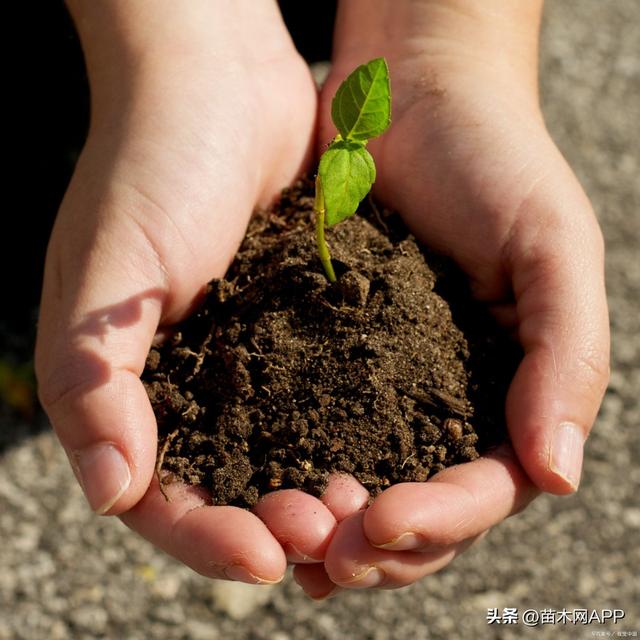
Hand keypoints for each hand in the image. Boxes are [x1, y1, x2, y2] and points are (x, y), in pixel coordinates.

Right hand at [35, 0, 347, 584]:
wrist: (219, 86)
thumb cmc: (148, 166)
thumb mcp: (106, 273)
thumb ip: (97, 382)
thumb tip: (112, 491)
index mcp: (133, 388)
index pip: (162, 496)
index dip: (207, 536)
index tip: (266, 556)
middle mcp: (193, 384)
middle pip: (231, 491)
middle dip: (278, 527)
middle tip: (332, 537)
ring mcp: (251, 359)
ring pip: (287, 456)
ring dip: (324, 494)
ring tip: (365, 510)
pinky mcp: (303, 329)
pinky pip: (329, 399)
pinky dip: (354, 435)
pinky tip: (390, 453)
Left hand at [294, 0, 608, 595]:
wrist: (414, 101)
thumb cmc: (496, 163)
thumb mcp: (552, 249)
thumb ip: (567, 357)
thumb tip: (556, 473)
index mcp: (512, 392)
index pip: (485, 489)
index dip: (441, 520)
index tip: (384, 521)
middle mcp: (447, 404)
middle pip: (418, 511)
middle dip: (374, 543)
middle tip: (322, 552)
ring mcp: (383, 387)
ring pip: (360, 487)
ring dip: (325, 524)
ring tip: (284, 533)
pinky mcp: (325, 358)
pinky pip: (306, 431)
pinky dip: (286, 469)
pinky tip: (258, 492)